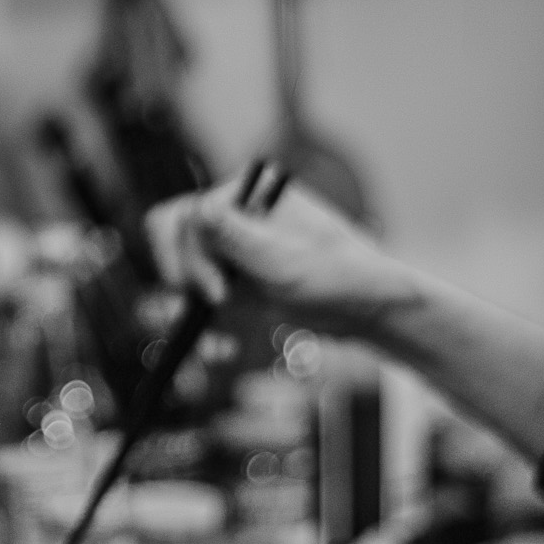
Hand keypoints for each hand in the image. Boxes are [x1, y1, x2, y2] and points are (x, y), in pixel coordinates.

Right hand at [146, 176, 411, 336]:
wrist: (367, 309)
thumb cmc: (339, 275)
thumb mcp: (287, 262)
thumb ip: (239, 239)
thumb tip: (200, 211)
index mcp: (247, 192)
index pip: (189, 216)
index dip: (190, 256)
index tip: (216, 294)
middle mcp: (235, 214)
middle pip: (176, 240)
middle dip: (188, 278)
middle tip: (216, 305)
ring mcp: (232, 249)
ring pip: (183, 273)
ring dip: (187, 309)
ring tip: (213, 346)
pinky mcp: (235, 281)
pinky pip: (198, 302)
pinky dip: (206, 328)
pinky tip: (223, 350)